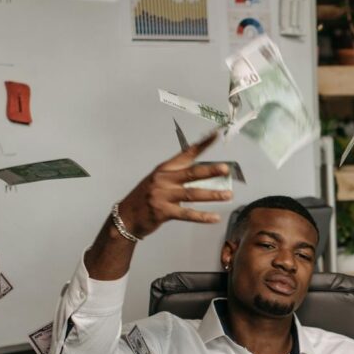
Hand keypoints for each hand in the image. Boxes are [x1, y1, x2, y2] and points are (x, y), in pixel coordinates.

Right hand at [114, 130, 231, 238]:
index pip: (186, 154)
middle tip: (225, 169)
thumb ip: (178, 176)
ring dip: (212, 195)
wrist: (126, 217)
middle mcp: (164, 180)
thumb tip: (205, 173)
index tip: (216, 135)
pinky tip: (215, 217)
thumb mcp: (159, 181)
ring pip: (192, 194)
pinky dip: (202, 216)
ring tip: (228, 195)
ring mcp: (163, 195)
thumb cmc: (146, 197)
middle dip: (210, 171)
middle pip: (191, 173)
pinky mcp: (163, 212)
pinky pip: (187, 214)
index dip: (202, 145)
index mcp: (164, 169)